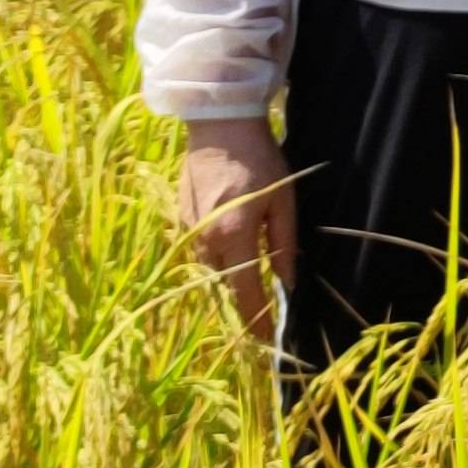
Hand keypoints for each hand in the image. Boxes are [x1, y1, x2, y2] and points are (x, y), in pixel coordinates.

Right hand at [171, 117, 292, 344]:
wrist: (218, 126)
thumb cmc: (259, 160)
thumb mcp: (283, 201)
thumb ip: (285, 244)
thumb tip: (287, 283)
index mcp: (234, 236)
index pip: (245, 292)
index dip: (256, 320)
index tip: (266, 341)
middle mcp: (205, 241)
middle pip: (226, 285)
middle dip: (244, 303)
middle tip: (263, 318)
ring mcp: (188, 232)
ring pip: (212, 270)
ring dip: (231, 278)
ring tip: (250, 285)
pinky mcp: (180, 221)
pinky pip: (201, 251)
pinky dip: (219, 257)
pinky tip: (232, 251)